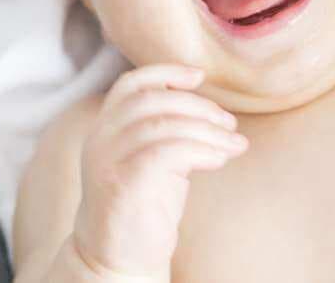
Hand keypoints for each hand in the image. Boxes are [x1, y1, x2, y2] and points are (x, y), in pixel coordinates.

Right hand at [70, 65, 246, 279]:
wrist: (117, 260)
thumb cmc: (144, 209)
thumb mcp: (155, 160)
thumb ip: (169, 132)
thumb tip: (214, 113)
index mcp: (105, 129)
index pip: (130, 85)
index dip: (166, 73)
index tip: (200, 76)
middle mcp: (100, 139)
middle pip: (152, 101)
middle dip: (199, 106)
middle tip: (229, 123)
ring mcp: (107, 161)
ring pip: (162, 125)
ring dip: (207, 130)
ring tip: (234, 143)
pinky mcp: (122, 184)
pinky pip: (166, 152)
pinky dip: (200, 150)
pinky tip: (219, 159)